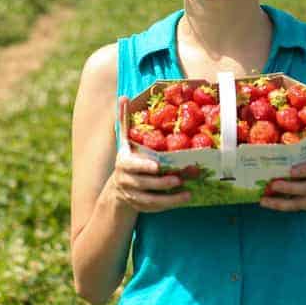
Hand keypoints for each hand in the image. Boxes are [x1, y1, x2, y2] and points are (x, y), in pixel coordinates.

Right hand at [108, 96, 190, 212]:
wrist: (118, 188)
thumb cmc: (127, 158)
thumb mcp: (124, 140)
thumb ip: (125, 120)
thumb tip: (123, 96)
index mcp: (124, 163)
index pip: (132, 166)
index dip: (144, 167)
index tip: (157, 166)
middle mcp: (126, 180)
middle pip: (143, 184)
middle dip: (162, 182)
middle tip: (179, 178)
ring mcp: (132, 196)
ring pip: (150, 200)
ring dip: (169, 198)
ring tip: (187, 193)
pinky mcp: (141, 207)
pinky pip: (155, 208)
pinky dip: (169, 205)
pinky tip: (184, 199)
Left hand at [259, 140, 305, 212]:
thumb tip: (302, 122)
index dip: (303, 170)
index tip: (291, 170)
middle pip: (304, 188)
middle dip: (288, 187)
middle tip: (272, 183)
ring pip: (297, 201)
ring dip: (279, 201)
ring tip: (263, 198)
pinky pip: (293, 207)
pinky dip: (278, 206)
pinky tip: (264, 203)